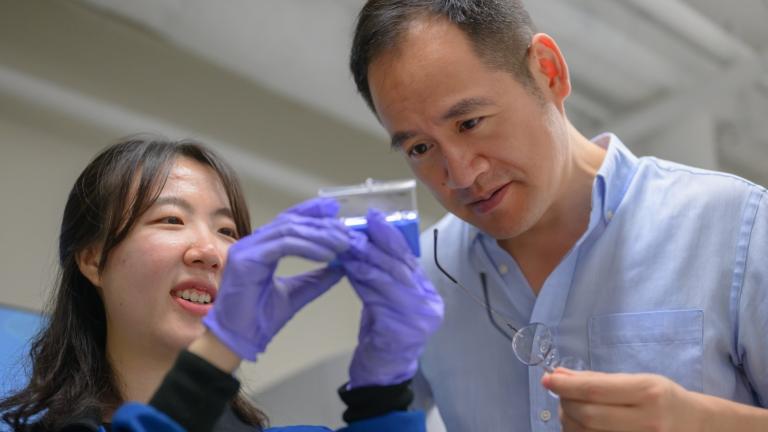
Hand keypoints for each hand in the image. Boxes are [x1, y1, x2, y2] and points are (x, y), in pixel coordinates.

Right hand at [203, 197, 349, 360]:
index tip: (335, 210)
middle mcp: (252, 243)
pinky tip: (327, 255)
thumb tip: (342, 265)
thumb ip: (317, 278)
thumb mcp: (296, 294)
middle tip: (347, 232)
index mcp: (261, 248)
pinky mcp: (246, 259)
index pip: (288, 220)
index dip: (311, 211)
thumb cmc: (260, 320)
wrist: (237, 341)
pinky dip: (308, 248)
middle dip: (321, 224)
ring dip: (319, 235)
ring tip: (342, 244)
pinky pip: (283, 245)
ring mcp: (246, 249)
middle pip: (290, 221)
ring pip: (288, 230)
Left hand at [340, 209, 443, 387]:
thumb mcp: (387, 300)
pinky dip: (360, 280)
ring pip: (387, 278)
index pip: (409, 258)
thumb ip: (385, 276)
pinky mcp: (402, 330)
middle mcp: (430, 304)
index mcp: (429, 294)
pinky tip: (346, 269)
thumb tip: (365, 241)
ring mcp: (419, 318)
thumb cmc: (382, 335)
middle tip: (354, 227)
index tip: (373, 216)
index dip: (391, 235)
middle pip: (399, 265)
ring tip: (345, 244)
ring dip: (363, 259)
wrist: (382, 374)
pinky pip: (377, 297)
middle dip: (374, 243)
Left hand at [542, 369, 705, 431]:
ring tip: (571, 409)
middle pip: (587, 415)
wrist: (696, 427)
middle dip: (565, 403)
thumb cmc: (663, 399)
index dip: (565, 385)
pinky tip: (580, 425)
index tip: (548, 379)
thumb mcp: (638, 380)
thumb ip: (598, 380)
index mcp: (648, 393)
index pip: (594, 390)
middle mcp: (647, 421)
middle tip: (561, 394)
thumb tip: (559, 376)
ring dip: (568, 420)